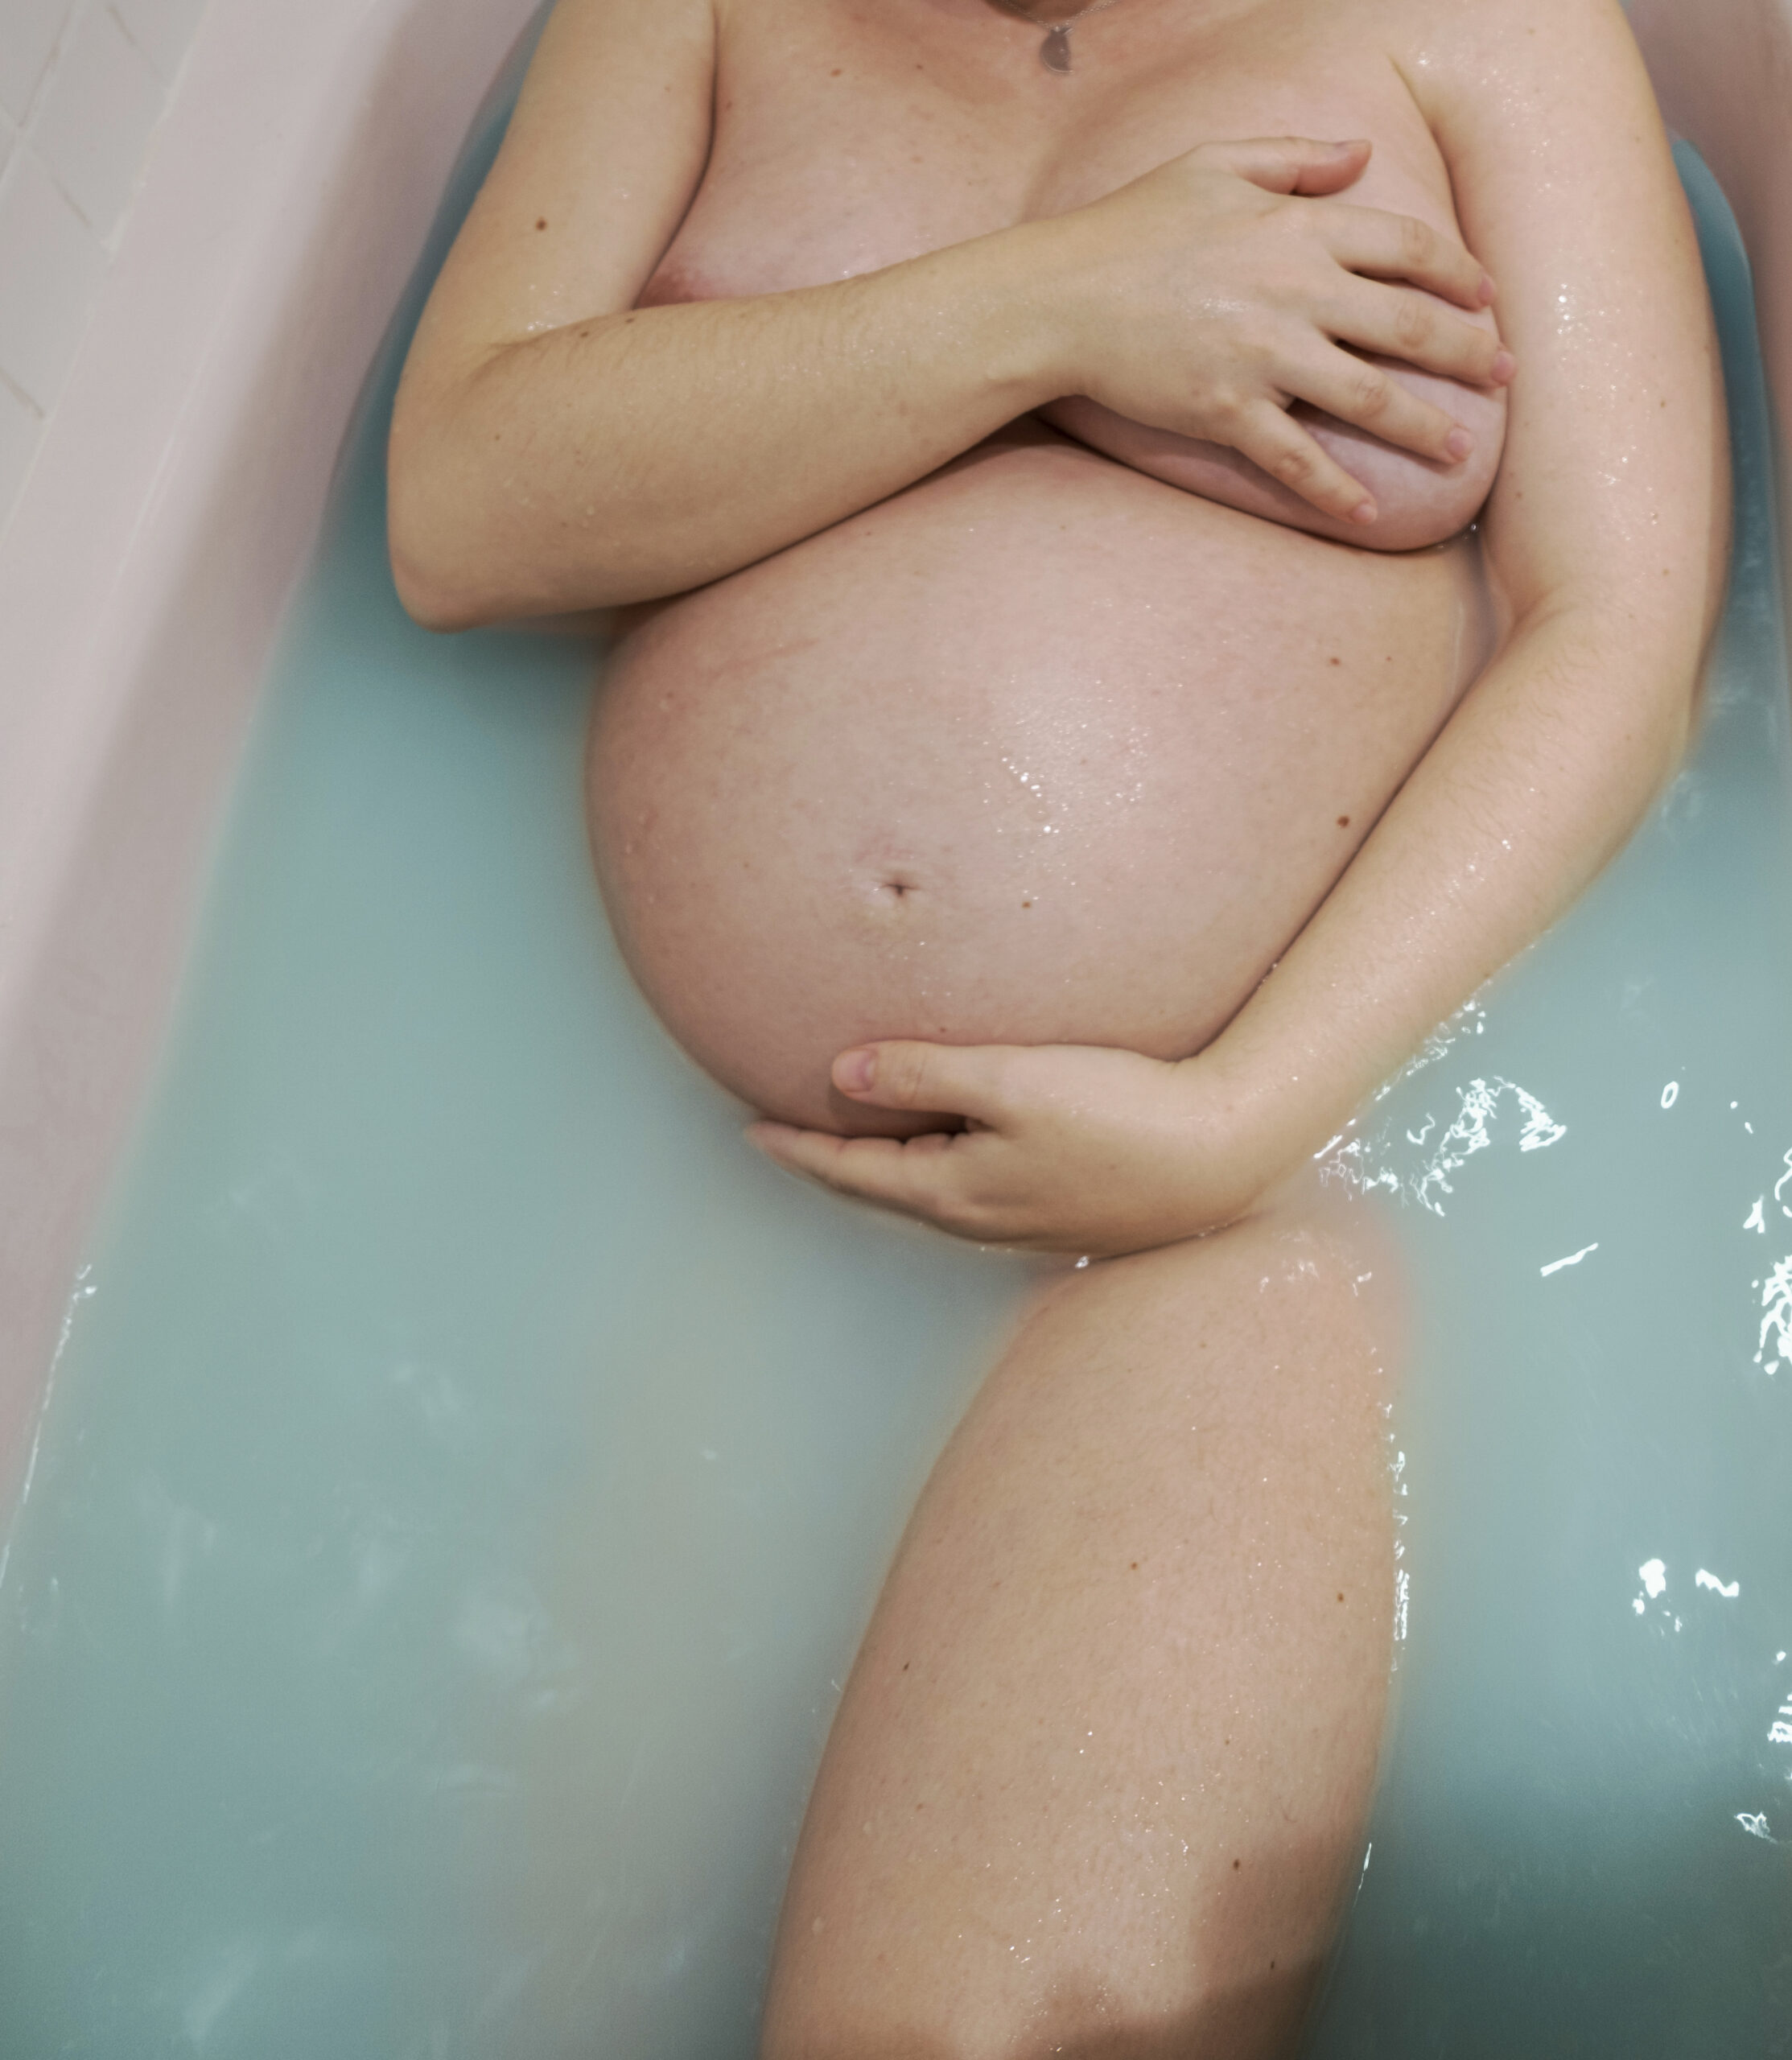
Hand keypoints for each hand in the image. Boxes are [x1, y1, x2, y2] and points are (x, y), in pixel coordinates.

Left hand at [746, 1039, 1295, 1257]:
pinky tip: (953, 1145)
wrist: (1225, 1156)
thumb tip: (840, 1074)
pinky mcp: (1063, 1207)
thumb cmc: (1120, 1115)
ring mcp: (1024, 1221)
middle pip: (884, 1189)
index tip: (750, 1131)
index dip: (798, 1149)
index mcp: (954, 1191)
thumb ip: (921, 1073)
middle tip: (789, 1136)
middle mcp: (981, 1218)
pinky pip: (973, 1188)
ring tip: (859, 1137)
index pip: (851, 1171)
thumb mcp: (1010, 1082)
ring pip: (929, 1192)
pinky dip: (938, 1165)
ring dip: (886, 1167)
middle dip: (833, 1163)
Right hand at [1034, 136, 1514, 524]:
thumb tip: (1363, 154)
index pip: (1407, 248)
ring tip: (1464, 450)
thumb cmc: (1133, 227)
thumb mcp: (1215, 162)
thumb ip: (1296, 158)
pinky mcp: (1227, 413)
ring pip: (1370, 399)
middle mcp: (1294, 292)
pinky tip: (1368, 516)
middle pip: (1407, 325)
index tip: (1487, 298)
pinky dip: (1336, 493)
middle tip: (1506, 376)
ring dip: (1426, 428)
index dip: (1458, 273)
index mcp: (1298, 229)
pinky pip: (1296, 460)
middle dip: (1467, 352)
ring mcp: (1263, 358)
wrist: (1062, 298)